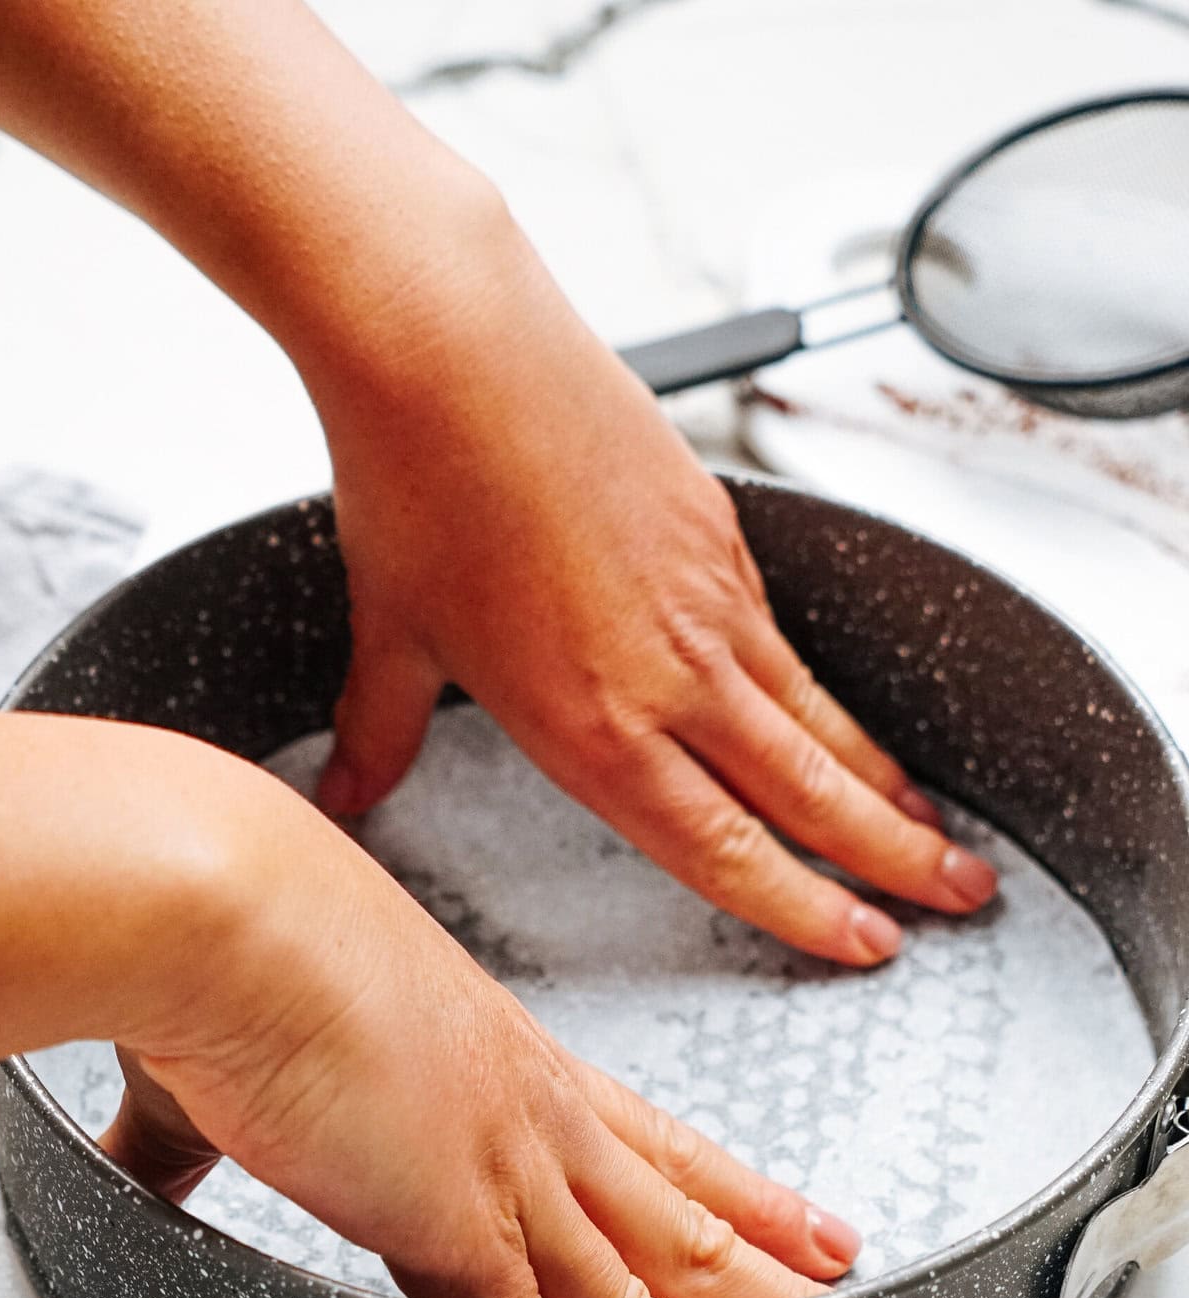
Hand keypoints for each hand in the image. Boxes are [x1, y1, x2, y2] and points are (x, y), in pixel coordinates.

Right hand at [96, 743, 858, 1297]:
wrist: (236, 915)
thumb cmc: (256, 944)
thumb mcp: (257, 1045)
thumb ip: (210, 1123)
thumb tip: (163, 1149)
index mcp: (511, 1068)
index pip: (655, 1143)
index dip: (737, 1187)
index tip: (800, 1215)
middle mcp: (533, 1119)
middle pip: (681, 1215)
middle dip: (767, 1263)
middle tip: (848, 1286)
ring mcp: (508, 1174)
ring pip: (652, 1280)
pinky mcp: (457, 1225)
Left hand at [314, 217, 996, 966]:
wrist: (452, 343)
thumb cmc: (415, 482)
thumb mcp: (391, 633)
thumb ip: (381, 733)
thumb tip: (346, 793)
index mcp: (591, 727)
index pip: (724, 851)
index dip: (804, 909)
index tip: (866, 942)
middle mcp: (669, 677)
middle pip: (809, 794)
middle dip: (896, 859)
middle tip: (963, 896)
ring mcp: (708, 602)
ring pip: (818, 719)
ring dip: (884, 783)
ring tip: (936, 825)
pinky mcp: (720, 535)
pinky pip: (790, 642)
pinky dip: (832, 697)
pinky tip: (844, 721)